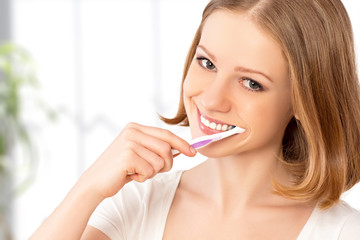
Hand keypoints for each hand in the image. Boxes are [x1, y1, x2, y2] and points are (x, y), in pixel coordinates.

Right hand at [79, 122, 196, 199]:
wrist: (95, 182)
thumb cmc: (120, 169)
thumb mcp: (138, 153)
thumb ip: (156, 148)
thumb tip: (183, 148)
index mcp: (135, 127)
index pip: (166, 134)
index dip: (182, 143)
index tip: (193, 152)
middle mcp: (132, 132)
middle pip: (167, 148)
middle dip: (165, 164)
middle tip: (152, 171)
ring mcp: (129, 143)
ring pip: (160, 161)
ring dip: (152, 172)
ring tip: (137, 172)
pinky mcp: (127, 156)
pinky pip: (150, 170)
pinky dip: (143, 177)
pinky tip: (130, 175)